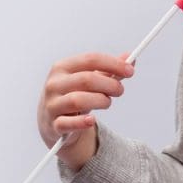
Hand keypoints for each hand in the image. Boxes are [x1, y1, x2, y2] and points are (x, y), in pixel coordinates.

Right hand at [38, 51, 134, 166]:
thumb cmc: (74, 94)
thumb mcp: (90, 80)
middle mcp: (54, 84)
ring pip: (78, 100)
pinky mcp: (53, 124)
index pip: (91, 59)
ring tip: (107, 102)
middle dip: (109, 84)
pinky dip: (82, 122)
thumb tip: (130, 58)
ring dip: (100, 101)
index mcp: (62, 67)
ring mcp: (52, 104)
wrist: (53, 120)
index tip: (129, 71)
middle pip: (86, 79)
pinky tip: (91, 120)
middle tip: (120, 90)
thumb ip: (110, 70)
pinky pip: (67, 123)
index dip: (113, 64)